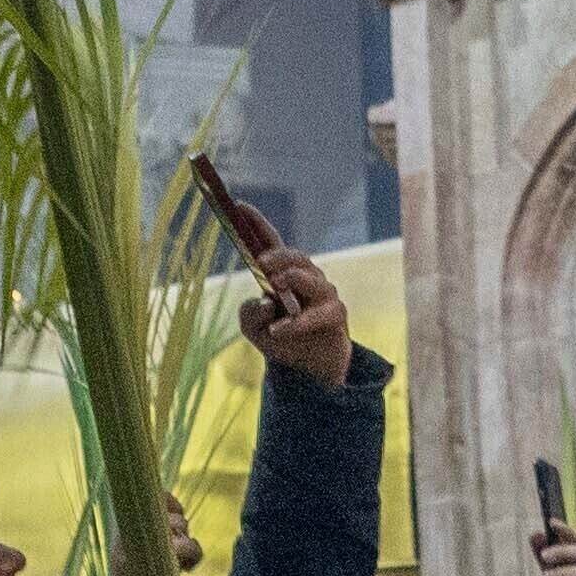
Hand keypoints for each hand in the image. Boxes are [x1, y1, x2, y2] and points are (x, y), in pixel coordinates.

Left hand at [221, 191, 357, 385]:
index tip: (239, 206)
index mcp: (281, 273)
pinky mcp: (336, 314)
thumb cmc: (279, 338)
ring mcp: (323, 294)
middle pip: (296, 257)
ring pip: (312, 279)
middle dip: (278, 256)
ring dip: (292, 280)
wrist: (307, 369)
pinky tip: (278, 330)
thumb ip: (250, 313)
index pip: (270, 242)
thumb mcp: (252, 328)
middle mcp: (305, 277)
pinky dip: (298, 322)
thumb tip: (267, 301)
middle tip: (261, 262)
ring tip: (274, 286)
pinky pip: (320, 313)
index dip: (256, 223)